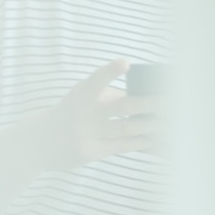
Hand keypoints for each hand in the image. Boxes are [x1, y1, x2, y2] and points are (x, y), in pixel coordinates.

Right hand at [16, 60, 163, 171]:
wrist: (39, 142)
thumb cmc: (72, 112)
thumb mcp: (82, 97)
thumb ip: (109, 95)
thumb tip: (148, 96)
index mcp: (82, 94)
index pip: (97, 80)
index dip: (110, 71)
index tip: (125, 63)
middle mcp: (83, 112)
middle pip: (124, 106)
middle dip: (152, 103)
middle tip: (174, 100)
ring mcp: (85, 133)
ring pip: (127, 128)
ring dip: (152, 125)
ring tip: (172, 121)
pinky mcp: (89, 152)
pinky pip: (122, 146)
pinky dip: (141, 141)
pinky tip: (155, 138)